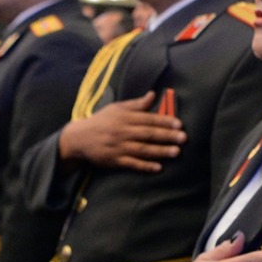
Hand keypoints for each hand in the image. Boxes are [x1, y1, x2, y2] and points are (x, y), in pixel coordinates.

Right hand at [57, 92, 185, 171]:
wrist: (79, 138)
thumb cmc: (101, 121)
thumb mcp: (116, 109)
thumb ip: (136, 104)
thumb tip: (153, 94)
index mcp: (124, 118)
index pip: (147, 119)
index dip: (164, 121)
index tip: (179, 124)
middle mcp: (122, 132)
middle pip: (147, 134)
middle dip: (166, 136)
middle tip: (183, 138)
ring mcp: (118, 147)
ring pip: (142, 149)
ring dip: (160, 151)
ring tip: (176, 152)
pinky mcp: (114, 160)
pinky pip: (132, 164)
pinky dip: (145, 166)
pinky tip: (158, 167)